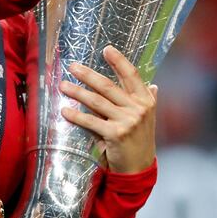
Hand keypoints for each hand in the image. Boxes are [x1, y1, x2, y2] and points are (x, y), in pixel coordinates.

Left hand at [59, 45, 156, 173]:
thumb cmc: (141, 140)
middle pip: (108, 86)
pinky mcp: (115, 134)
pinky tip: (65, 111)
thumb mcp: (148, 118)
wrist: (139, 168)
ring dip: (77, 92)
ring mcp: (127, 121)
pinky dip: (76, 115)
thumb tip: (152, 85)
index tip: (106, 49)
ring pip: (96, 101)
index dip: (119, 61)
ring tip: (63, 86)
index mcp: (146, 101)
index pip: (131, 75)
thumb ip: (148, 100)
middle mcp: (138, 109)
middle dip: (88, 74)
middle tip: (73, 67)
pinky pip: (91, 121)